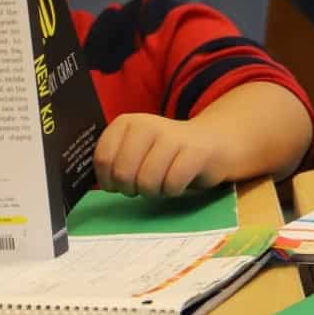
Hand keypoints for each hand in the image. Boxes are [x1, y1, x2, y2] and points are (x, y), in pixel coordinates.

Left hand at [94, 115, 231, 197]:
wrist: (214, 142)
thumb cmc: (167, 153)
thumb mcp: (135, 150)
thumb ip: (113, 161)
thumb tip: (100, 185)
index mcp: (127, 123)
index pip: (103, 160)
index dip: (109, 181)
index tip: (120, 183)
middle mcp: (147, 124)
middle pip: (123, 174)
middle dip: (132, 189)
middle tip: (144, 184)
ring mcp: (172, 136)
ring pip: (147, 182)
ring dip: (154, 191)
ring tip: (162, 182)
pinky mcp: (195, 151)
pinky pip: (172, 185)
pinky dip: (173, 191)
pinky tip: (179, 181)